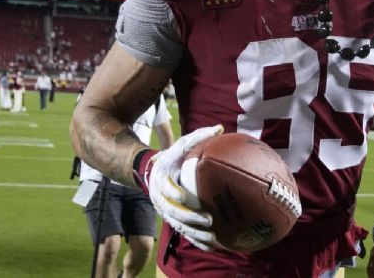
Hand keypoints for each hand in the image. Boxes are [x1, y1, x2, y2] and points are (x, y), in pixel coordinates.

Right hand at [148, 125, 223, 250]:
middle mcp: (161, 197)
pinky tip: (210, 245)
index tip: (183, 196)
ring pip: (178, 225)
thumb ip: (198, 137)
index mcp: (162, 178)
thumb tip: (220, 128)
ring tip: (212, 236)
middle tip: (208, 219)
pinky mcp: (173, 220)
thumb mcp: (181, 145)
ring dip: (194, 232)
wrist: (154, 173)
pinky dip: (195, 240)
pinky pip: (184, 233)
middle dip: (189, 217)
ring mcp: (166, 211)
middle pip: (173, 211)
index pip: (165, 187)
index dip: (173, 193)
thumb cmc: (172, 157)